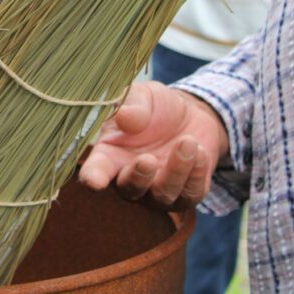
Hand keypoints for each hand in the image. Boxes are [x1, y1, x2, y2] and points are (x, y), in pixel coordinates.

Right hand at [78, 81, 228, 209]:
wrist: (190, 115)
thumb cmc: (155, 107)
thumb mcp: (143, 97)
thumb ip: (134, 106)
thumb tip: (125, 116)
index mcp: (109, 155)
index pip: (96, 171)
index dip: (94, 178)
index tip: (95, 181)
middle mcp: (130, 178)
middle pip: (130, 190)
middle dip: (139, 178)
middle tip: (147, 159)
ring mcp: (158, 191)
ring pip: (163, 196)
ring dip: (176, 171)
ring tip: (188, 141)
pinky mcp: (186, 194)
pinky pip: (191, 194)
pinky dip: (197, 174)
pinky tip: (200, 151)